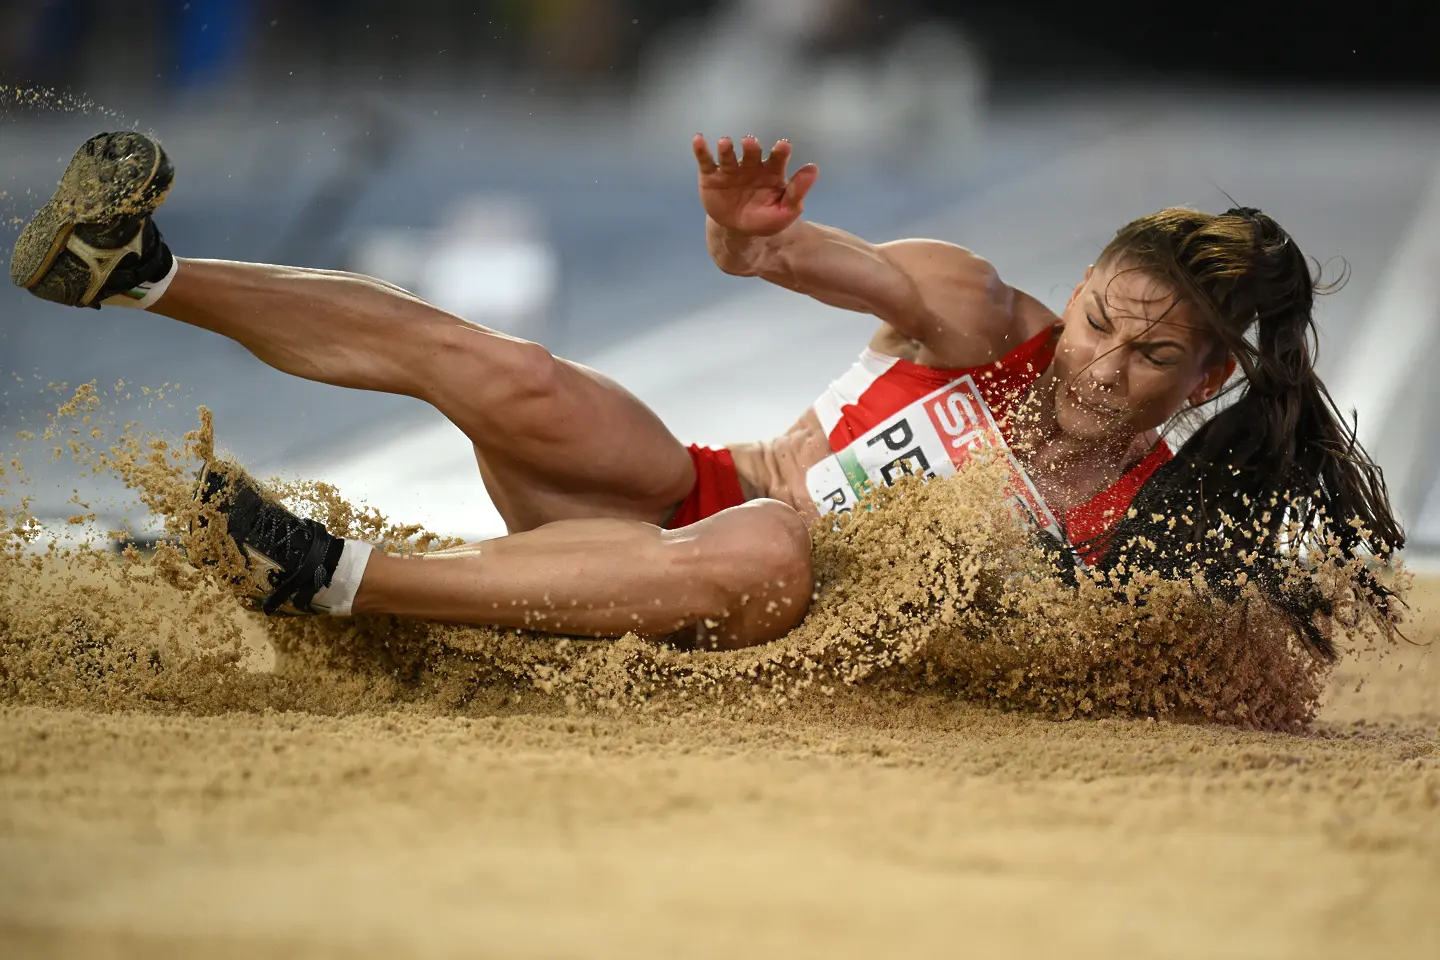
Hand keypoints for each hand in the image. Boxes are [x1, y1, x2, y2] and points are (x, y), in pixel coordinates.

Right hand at [692, 134, 818, 236]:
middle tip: (750, 143)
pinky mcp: (711, 176)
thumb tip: (813, 168)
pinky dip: (701, 150)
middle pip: (751, 152)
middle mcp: (751, 165)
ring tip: (725, 143)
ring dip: (726, 148)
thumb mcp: (785, 211)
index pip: (777, 158)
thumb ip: (797, 191)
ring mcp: (730, 169)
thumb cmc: (765, 218)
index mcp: (771, 172)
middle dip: (751, 147)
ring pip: (728, 155)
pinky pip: (706, 161)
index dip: (780, 151)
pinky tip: (698, 139)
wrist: (739, 231)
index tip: (783, 146)